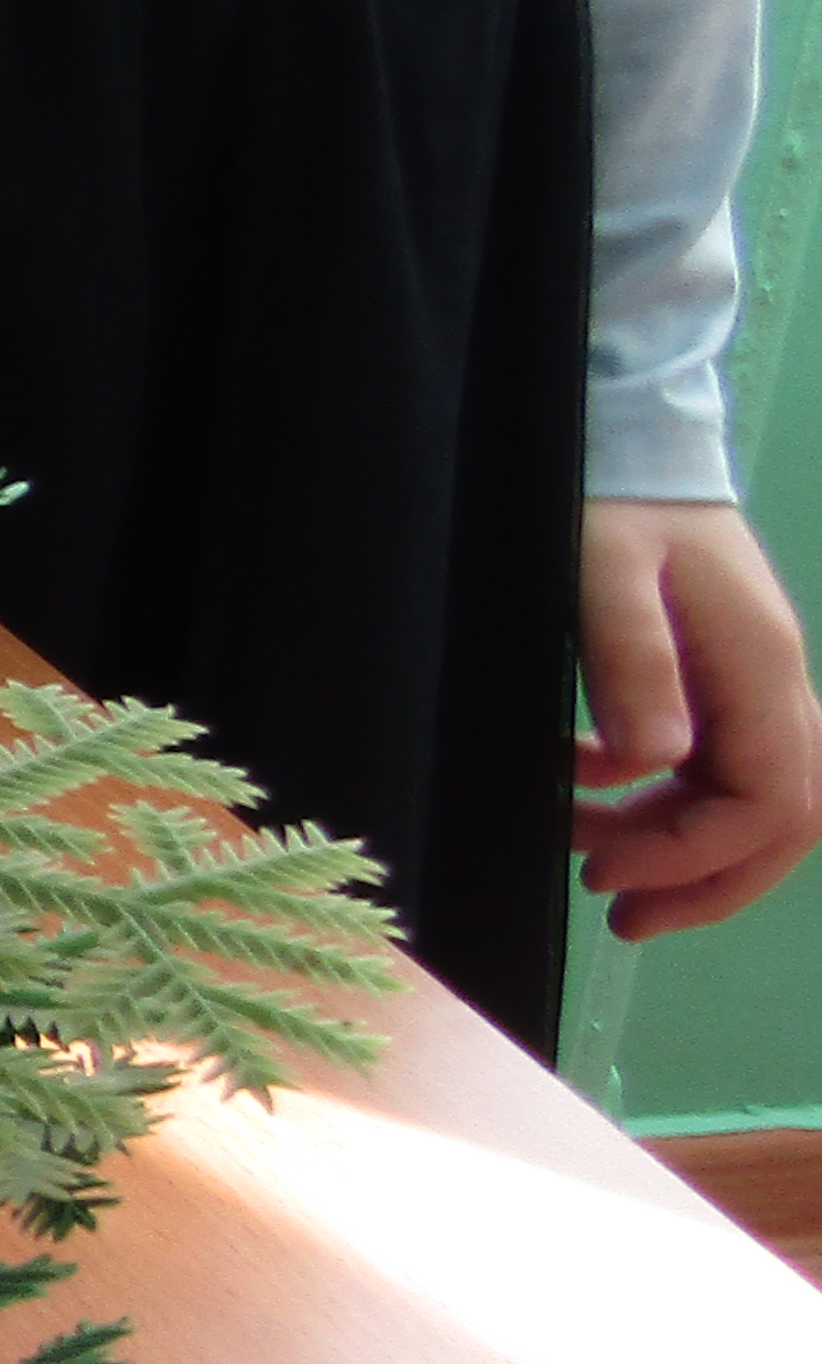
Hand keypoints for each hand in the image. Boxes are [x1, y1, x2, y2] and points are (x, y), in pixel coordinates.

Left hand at [576, 498, 821, 940]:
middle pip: (781, 820)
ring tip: (587, 866)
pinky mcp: (713, 687)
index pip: (772, 802)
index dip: (699, 857)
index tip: (609, 877)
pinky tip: (582, 794)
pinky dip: (649, 801)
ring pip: (741, 802)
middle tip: (617, 917)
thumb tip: (656, 763)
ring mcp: (747, 688)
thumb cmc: (612, 501)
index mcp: (761, 667)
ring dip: (672, 848)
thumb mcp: (602, 571)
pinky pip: (705, 769)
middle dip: (706, 882)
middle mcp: (771, 686)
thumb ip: (632, 661)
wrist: (627, 447)